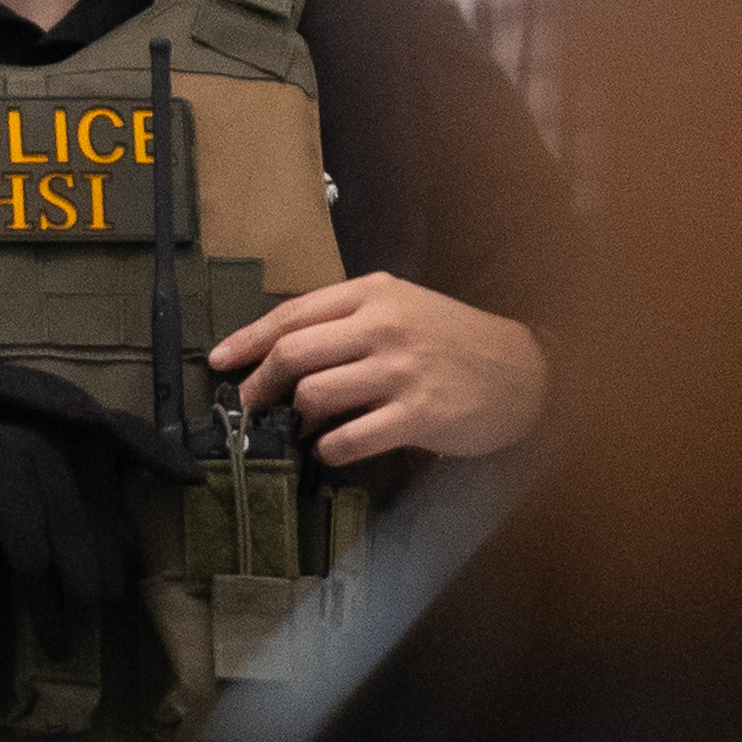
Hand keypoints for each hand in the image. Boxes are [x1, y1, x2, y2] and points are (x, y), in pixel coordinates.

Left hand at [208, 276, 546, 468]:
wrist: (523, 371)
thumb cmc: (453, 340)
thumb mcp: (402, 309)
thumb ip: (346, 323)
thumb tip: (281, 356)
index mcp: (374, 293)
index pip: (292, 315)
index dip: (247, 341)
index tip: (219, 361)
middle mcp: (384, 326)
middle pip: (293, 354)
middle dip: (259, 384)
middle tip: (251, 404)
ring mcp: (401, 371)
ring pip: (313, 395)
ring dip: (296, 418)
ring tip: (300, 426)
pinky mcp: (418, 414)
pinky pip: (348, 438)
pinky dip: (328, 448)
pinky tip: (331, 448)